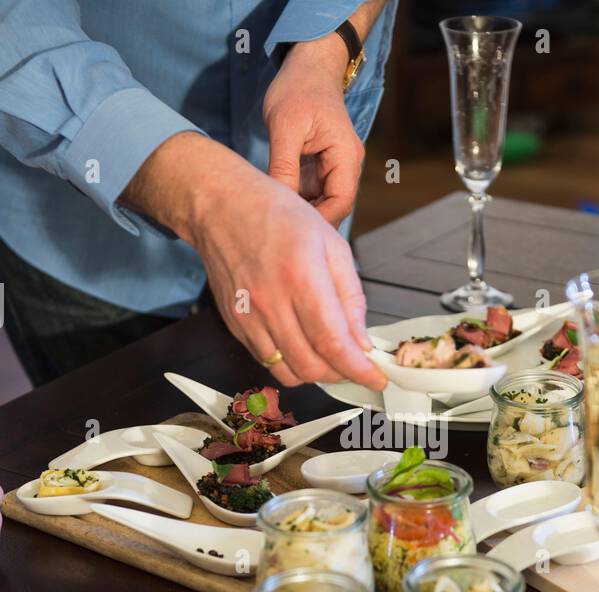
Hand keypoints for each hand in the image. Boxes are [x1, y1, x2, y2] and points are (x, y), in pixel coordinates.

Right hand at [123, 133, 385, 389]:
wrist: (221, 206)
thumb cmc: (277, 216)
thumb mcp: (331, 244)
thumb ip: (351, 297)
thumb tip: (362, 341)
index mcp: (301, 277)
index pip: (333, 343)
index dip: (359, 370)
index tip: (377, 379)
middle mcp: (271, 302)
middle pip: (312, 366)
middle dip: (341, 374)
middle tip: (355, 364)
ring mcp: (249, 317)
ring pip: (288, 372)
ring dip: (316, 373)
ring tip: (329, 355)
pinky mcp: (236, 325)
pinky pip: (268, 361)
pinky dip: (290, 362)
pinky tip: (302, 343)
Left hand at [263, 35, 364, 227]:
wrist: (308, 67)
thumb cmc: (298, 89)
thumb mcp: (284, 127)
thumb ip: (284, 166)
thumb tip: (280, 203)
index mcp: (346, 156)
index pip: (342, 202)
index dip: (320, 220)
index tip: (291, 227)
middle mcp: (346, 165)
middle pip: (335, 207)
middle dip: (310, 220)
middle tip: (278, 226)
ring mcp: (335, 167)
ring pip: (323, 203)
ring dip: (302, 211)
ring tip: (275, 216)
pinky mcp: (322, 167)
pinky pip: (313, 192)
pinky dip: (297, 200)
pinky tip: (278, 202)